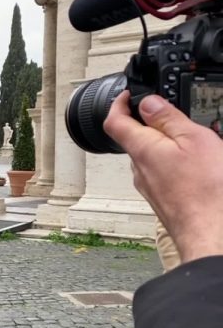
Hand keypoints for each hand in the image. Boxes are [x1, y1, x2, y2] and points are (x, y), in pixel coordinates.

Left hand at [104, 92, 222, 262]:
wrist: (213, 233)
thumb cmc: (207, 191)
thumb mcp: (193, 140)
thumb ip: (167, 119)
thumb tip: (146, 102)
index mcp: (142, 149)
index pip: (114, 121)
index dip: (119, 103)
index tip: (128, 94)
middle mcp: (140, 170)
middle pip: (136, 139)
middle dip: (153, 124)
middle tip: (176, 115)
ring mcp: (150, 188)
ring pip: (152, 158)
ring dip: (168, 145)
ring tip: (195, 142)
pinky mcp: (163, 201)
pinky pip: (164, 175)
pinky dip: (176, 164)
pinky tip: (198, 167)